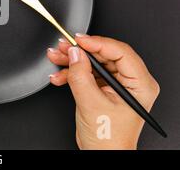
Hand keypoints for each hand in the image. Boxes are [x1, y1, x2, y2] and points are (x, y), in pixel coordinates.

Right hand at [47, 34, 159, 149]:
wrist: (102, 155)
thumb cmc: (108, 139)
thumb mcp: (91, 104)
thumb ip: (80, 75)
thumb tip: (74, 53)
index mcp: (140, 84)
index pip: (120, 52)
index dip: (97, 43)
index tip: (78, 41)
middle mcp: (131, 82)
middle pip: (104, 55)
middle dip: (80, 51)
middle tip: (63, 46)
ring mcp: (116, 84)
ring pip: (93, 62)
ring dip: (72, 61)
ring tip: (55, 57)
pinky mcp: (104, 87)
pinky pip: (87, 72)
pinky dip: (71, 72)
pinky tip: (59, 75)